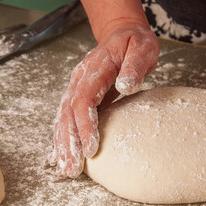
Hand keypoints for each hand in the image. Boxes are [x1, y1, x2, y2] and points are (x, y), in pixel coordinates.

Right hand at [52, 22, 159, 177]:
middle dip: (69, 142)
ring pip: (65, 118)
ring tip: (65, 169)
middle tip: (71, 168)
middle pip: (69, 113)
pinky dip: (66, 136)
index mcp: (95, 69)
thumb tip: (125, 85)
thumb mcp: (142, 49)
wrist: (125, 35)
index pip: (84, 100)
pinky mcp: (84, 96)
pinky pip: (71, 118)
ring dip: (64, 144)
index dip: (85, 125)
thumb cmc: (135, 43)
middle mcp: (81, 80)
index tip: (90, 148)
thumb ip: (134, 66)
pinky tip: (65, 154)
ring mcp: (80, 87)